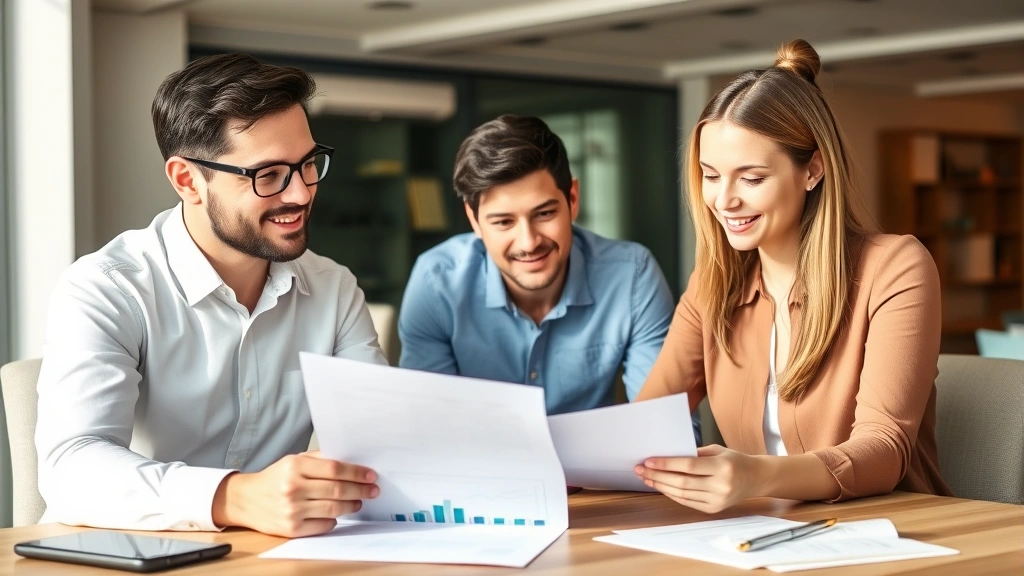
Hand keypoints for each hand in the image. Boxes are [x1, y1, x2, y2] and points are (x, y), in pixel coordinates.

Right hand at [212, 451, 378, 536]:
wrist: (246, 500)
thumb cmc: (275, 478)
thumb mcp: (293, 461)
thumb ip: (319, 460)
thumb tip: (352, 462)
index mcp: (294, 467)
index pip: (335, 469)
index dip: (356, 472)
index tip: (371, 475)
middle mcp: (293, 488)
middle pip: (337, 489)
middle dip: (360, 489)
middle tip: (372, 490)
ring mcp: (292, 510)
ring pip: (334, 509)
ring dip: (352, 505)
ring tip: (358, 501)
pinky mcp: (292, 529)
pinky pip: (324, 525)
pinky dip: (334, 519)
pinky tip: (337, 514)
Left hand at [634, 445, 764, 513]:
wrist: (756, 478)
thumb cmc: (734, 460)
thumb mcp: (717, 450)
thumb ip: (693, 454)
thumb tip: (665, 456)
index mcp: (722, 467)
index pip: (688, 466)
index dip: (666, 464)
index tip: (648, 461)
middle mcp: (721, 485)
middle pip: (682, 482)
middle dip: (658, 476)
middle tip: (641, 469)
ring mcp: (718, 500)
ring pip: (682, 494)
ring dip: (661, 486)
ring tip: (647, 478)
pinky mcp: (714, 509)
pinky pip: (687, 502)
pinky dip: (672, 494)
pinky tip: (661, 486)